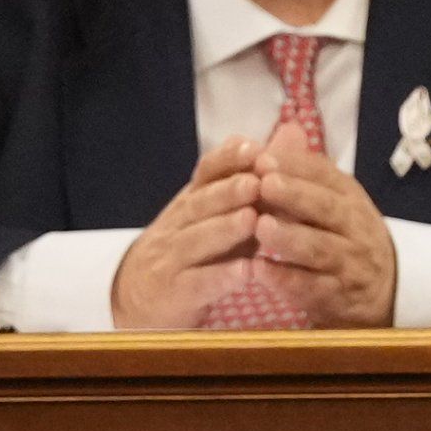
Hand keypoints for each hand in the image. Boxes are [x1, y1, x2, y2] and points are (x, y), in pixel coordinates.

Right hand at [110, 137, 262, 328]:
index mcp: (193, 201)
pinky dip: (221, 277)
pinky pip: (197, 284)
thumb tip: (292, 134)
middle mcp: (179, 224)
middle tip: (256, 183)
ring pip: (196, 241)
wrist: (137, 296)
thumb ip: (255, 179)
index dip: (227, 160)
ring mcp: (172, 258)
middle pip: (200, 204)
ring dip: (224, 230)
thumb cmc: (196, 250)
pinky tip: (246, 272)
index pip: (205, 173)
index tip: (254, 148)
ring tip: (252, 220)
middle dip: (228, 191)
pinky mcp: (174, 293)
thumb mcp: (221, 213)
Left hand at [247, 123, 401, 326]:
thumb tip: (287, 127)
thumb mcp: (333, 200)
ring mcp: (350, 264)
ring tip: (261, 226)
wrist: (384, 291)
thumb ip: (305, 171)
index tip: (262, 158)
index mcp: (350, 197)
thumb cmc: (344, 237)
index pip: (327, 175)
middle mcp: (356, 227)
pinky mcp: (339, 297)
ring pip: (322, 249)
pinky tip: (259, 270)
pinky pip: (313, 288)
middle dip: (296, 196)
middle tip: (263, 184)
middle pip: (328, 209)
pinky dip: (286, 279)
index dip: (295, 167)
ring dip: (290, 238)